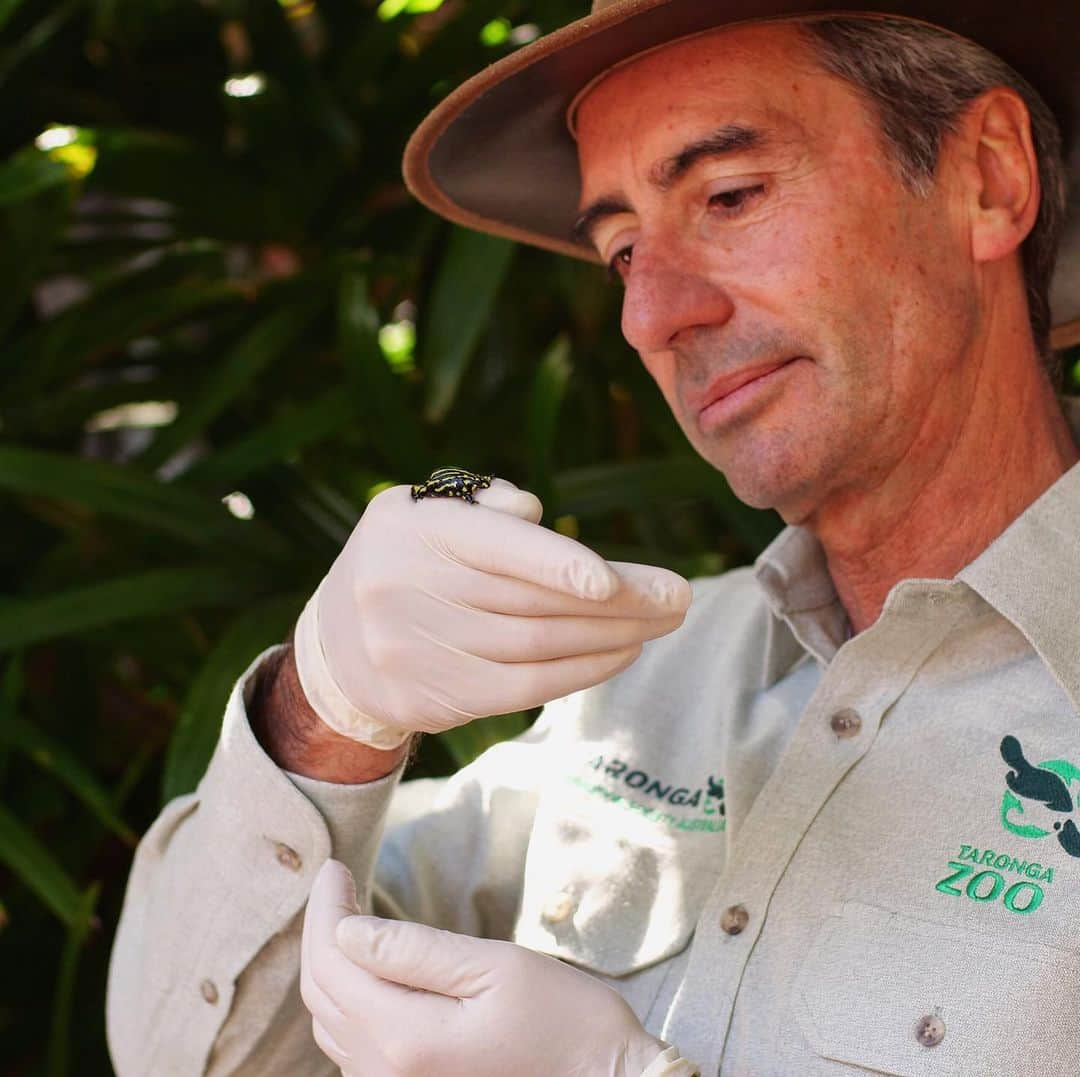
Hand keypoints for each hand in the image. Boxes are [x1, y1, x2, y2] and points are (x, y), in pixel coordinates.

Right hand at [294, 478, 691, 746]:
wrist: (332, 648)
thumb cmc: (402, 559)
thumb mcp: (419, 509)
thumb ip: (483, 504)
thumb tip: (539, 514)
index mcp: (414, 533)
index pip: (494, 551)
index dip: (555, 565)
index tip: (614, 579)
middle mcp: (411, 592)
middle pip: (529, 604)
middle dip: (615, 601)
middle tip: (678, 595)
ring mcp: (421, 651)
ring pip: (534, 649)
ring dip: (610, 636)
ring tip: (663, 621)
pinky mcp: (438, 698)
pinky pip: (523, 689)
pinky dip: (581, 672)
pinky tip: (624, 652)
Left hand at [301, 860, 669, 1076]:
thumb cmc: (562, 1020)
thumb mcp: (494, 968)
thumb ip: (415, 951)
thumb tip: (346, 929)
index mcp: (404, 1037)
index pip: (333, 961)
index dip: (326, 907)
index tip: (334, 866)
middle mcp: (385, 1075)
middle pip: (323, 993)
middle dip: (323, 930)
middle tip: (337, 881)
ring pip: (332, 1022)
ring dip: (332, 964)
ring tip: (347, 915)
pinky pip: (355, 1047)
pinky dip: (350, 999)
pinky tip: (369, 967)